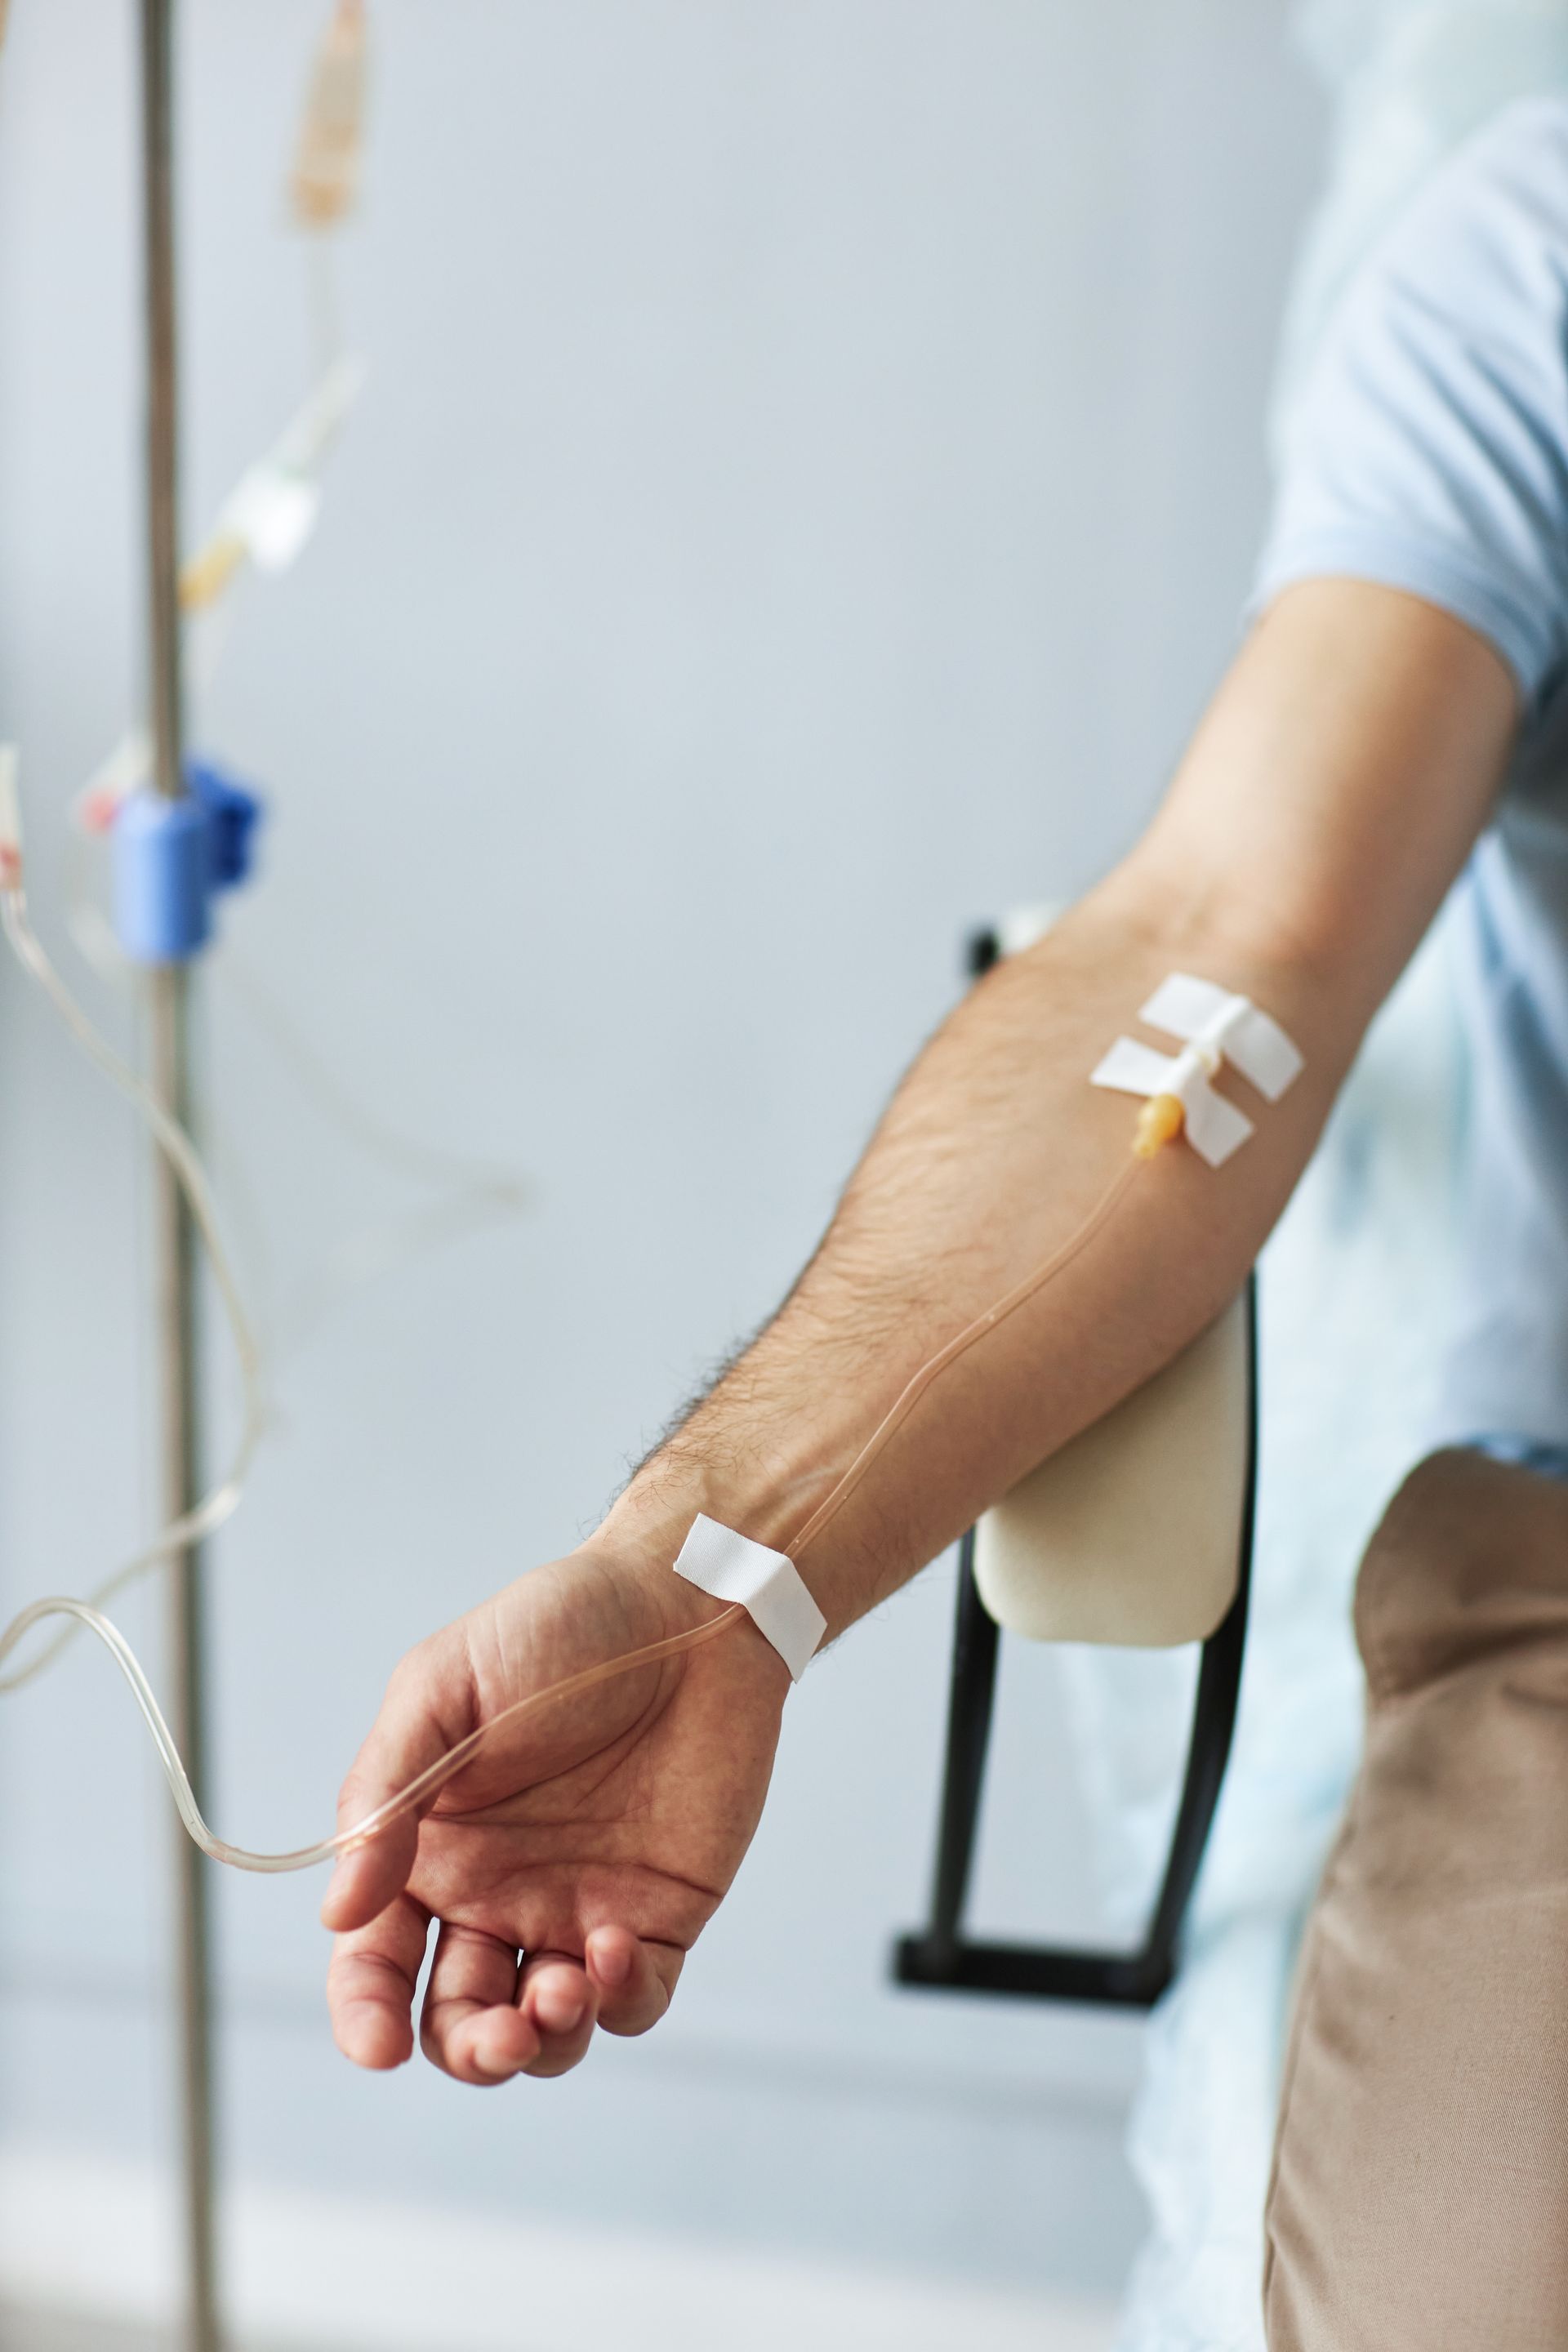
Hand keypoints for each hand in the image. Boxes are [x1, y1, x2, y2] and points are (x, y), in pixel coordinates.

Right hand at [322, 1535, 788, 2083]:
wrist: (686, 1605)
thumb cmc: (555, 1629)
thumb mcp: (442, 1687)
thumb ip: (386, 1795)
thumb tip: (339, 1911)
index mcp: (429, 1850)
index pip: (376, 1961)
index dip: (365, 2015)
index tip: (377, 2045)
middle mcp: (496, 1895)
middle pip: (459, 2021)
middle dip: (472, 2050)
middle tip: (502, 2031)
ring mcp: (577, 1909)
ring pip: (546, 2034)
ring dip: (544, 2042)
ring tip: (562, 1991)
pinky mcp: (659, 1914)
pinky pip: (634, 2001)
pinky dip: (619, 2002)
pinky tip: (614, 1945)